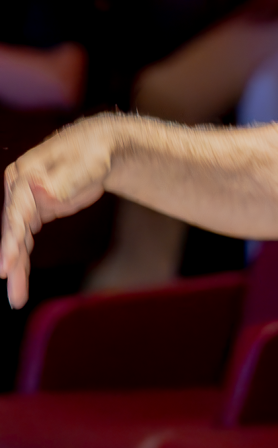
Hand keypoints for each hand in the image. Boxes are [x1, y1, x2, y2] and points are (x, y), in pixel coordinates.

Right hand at [1, 118, 115, 307]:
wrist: (99, 148)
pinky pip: (25, 241)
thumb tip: (40, 189)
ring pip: (17, 240)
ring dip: (16, 269)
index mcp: (25, 175)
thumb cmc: (92, 153)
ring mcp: (25, 203)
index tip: (8, 265)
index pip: (15, 212)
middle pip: (12, 230)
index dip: (11, 240)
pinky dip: (23, 261)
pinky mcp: (36, 213)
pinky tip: (20, 282)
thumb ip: (63, 181)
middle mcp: (19, 190)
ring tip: (16, 299)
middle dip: (12, 262)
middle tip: (13, 292)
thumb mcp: (84, 165)